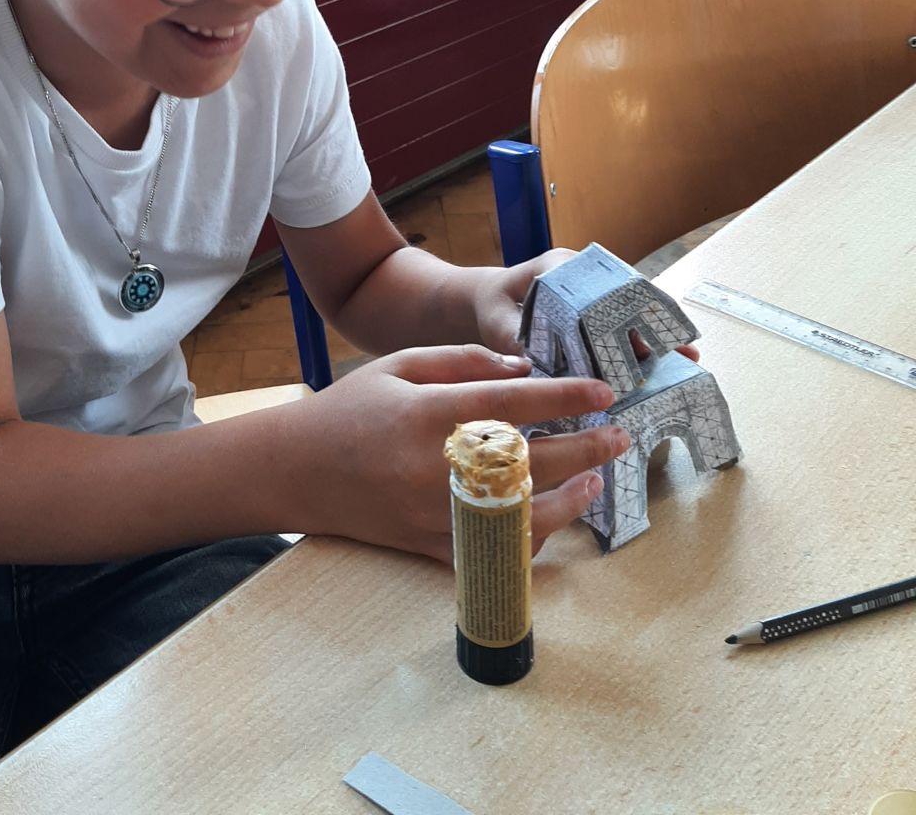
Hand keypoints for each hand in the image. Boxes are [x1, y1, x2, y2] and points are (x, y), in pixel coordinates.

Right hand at [290, 344, 620, 563]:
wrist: (297, 470)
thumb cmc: (349, 410)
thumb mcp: (400, 366)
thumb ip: (463, 362)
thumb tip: (525, 371)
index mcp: (430, 414)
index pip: (514, 404)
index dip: (566, 396)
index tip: (604, 390)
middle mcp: (437, 468)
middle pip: (532, 461)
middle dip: (586, 448)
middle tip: (619, 435)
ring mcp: (436, 515)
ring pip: (524, 517)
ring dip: (571, 499)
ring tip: (596, 479)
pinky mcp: (431, 547)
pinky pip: (496, 553)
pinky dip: (533, 540)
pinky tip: (552, 517)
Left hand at [472, 250, 699, 362]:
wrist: (485, 300)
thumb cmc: (490, 306)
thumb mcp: (496, 322)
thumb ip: (513, 339)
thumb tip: (536, 366)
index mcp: (562, 267)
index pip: (607, 288)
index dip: (634, 313)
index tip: (652, 338)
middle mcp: (585, 274)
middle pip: (629, 298)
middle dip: (659, 327)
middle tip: (687, 353)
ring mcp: (592, 290)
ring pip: (632, 310)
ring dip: (656, 336)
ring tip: (686, 360)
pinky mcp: (593, 309)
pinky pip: (621, 322)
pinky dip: (639, 342)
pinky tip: (659, 366)